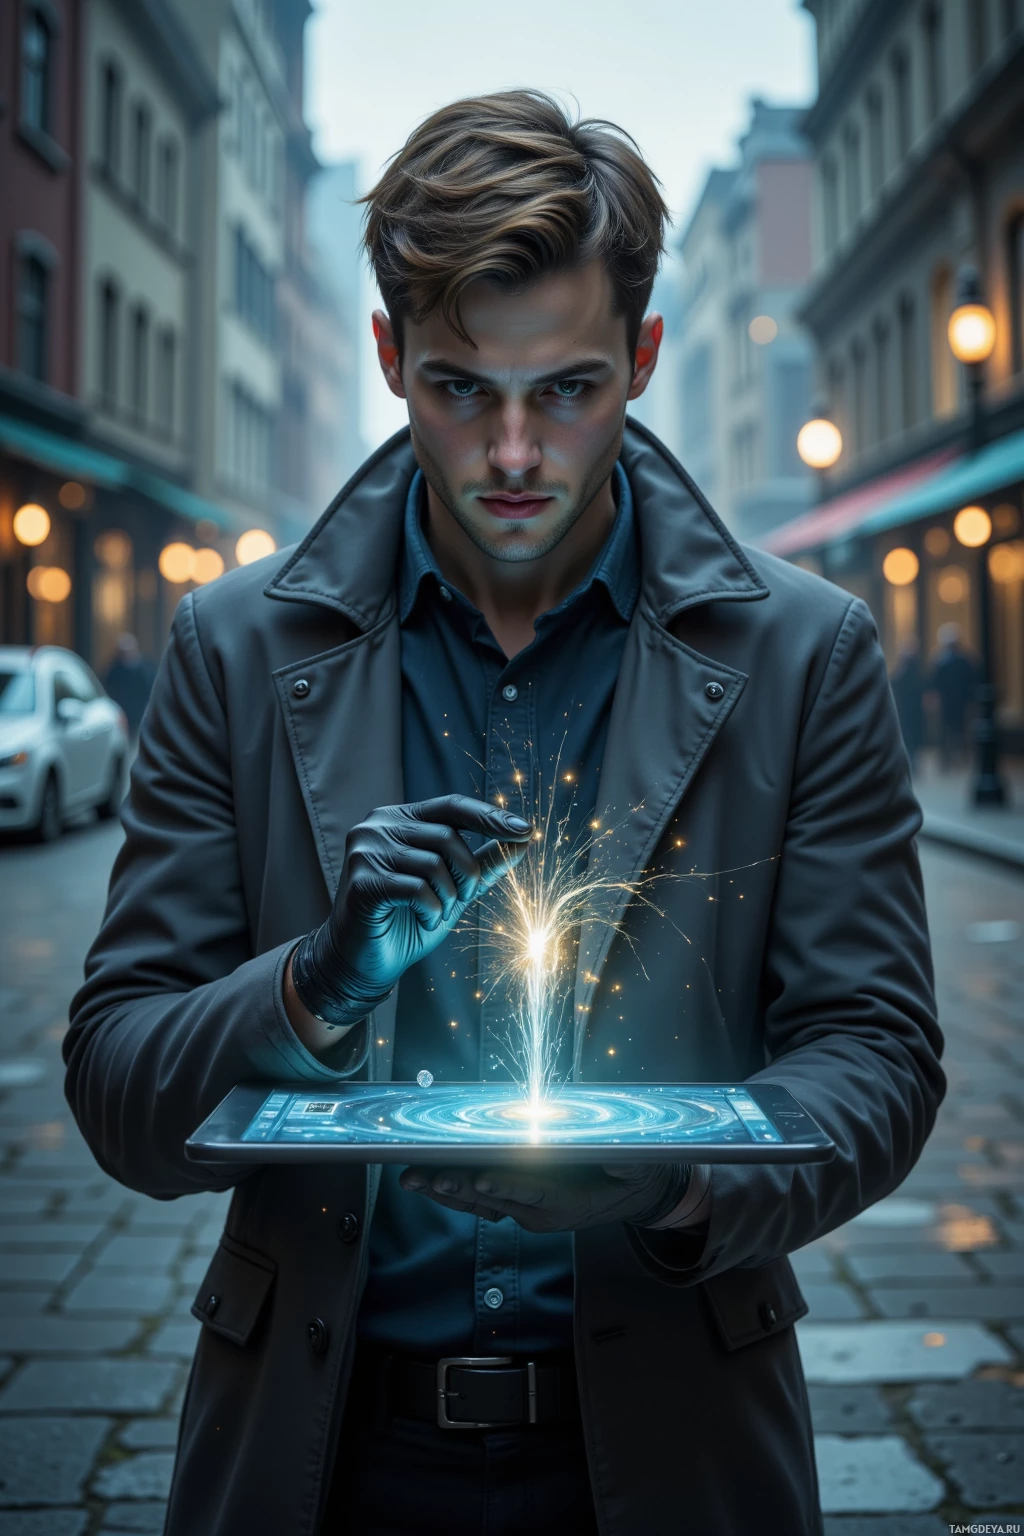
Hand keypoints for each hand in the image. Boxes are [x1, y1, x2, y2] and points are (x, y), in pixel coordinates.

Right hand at [290, 795, 531, 1027]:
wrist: (361, 960)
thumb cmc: (407, 920)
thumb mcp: (454, 888)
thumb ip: (484, 863)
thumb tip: (523, 839)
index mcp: (400, 819)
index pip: (452, 806)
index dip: (490, 817)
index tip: (525, 830)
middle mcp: (378, 825)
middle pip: (448, 836)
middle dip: (469, 874)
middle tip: (464, 899)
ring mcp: (365, 851)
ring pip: (434, 864)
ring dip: (449, 897)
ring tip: (438, 913)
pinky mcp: (361, 881)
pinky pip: (417, 889)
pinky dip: (432, 910)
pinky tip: (425, 920)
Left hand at [398, 1162, 690, 1232]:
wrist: (636, 1198)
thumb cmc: (636, 1176)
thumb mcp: (639, 1169)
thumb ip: (625, 1163)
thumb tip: (616, 1155)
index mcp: (565, 1202)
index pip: (530, 1191)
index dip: (506, 1185)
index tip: (481, 1180)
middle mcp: (538, 1212)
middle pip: (491, 1198)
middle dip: (456, 1186)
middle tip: (424, 1176)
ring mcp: (525, 1211)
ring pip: (478, 1202)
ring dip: (443, 1190)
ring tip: (410, 1178)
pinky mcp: (518, 1206)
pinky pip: (480, 1202)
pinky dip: (453, 1191)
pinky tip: (427, 1180)